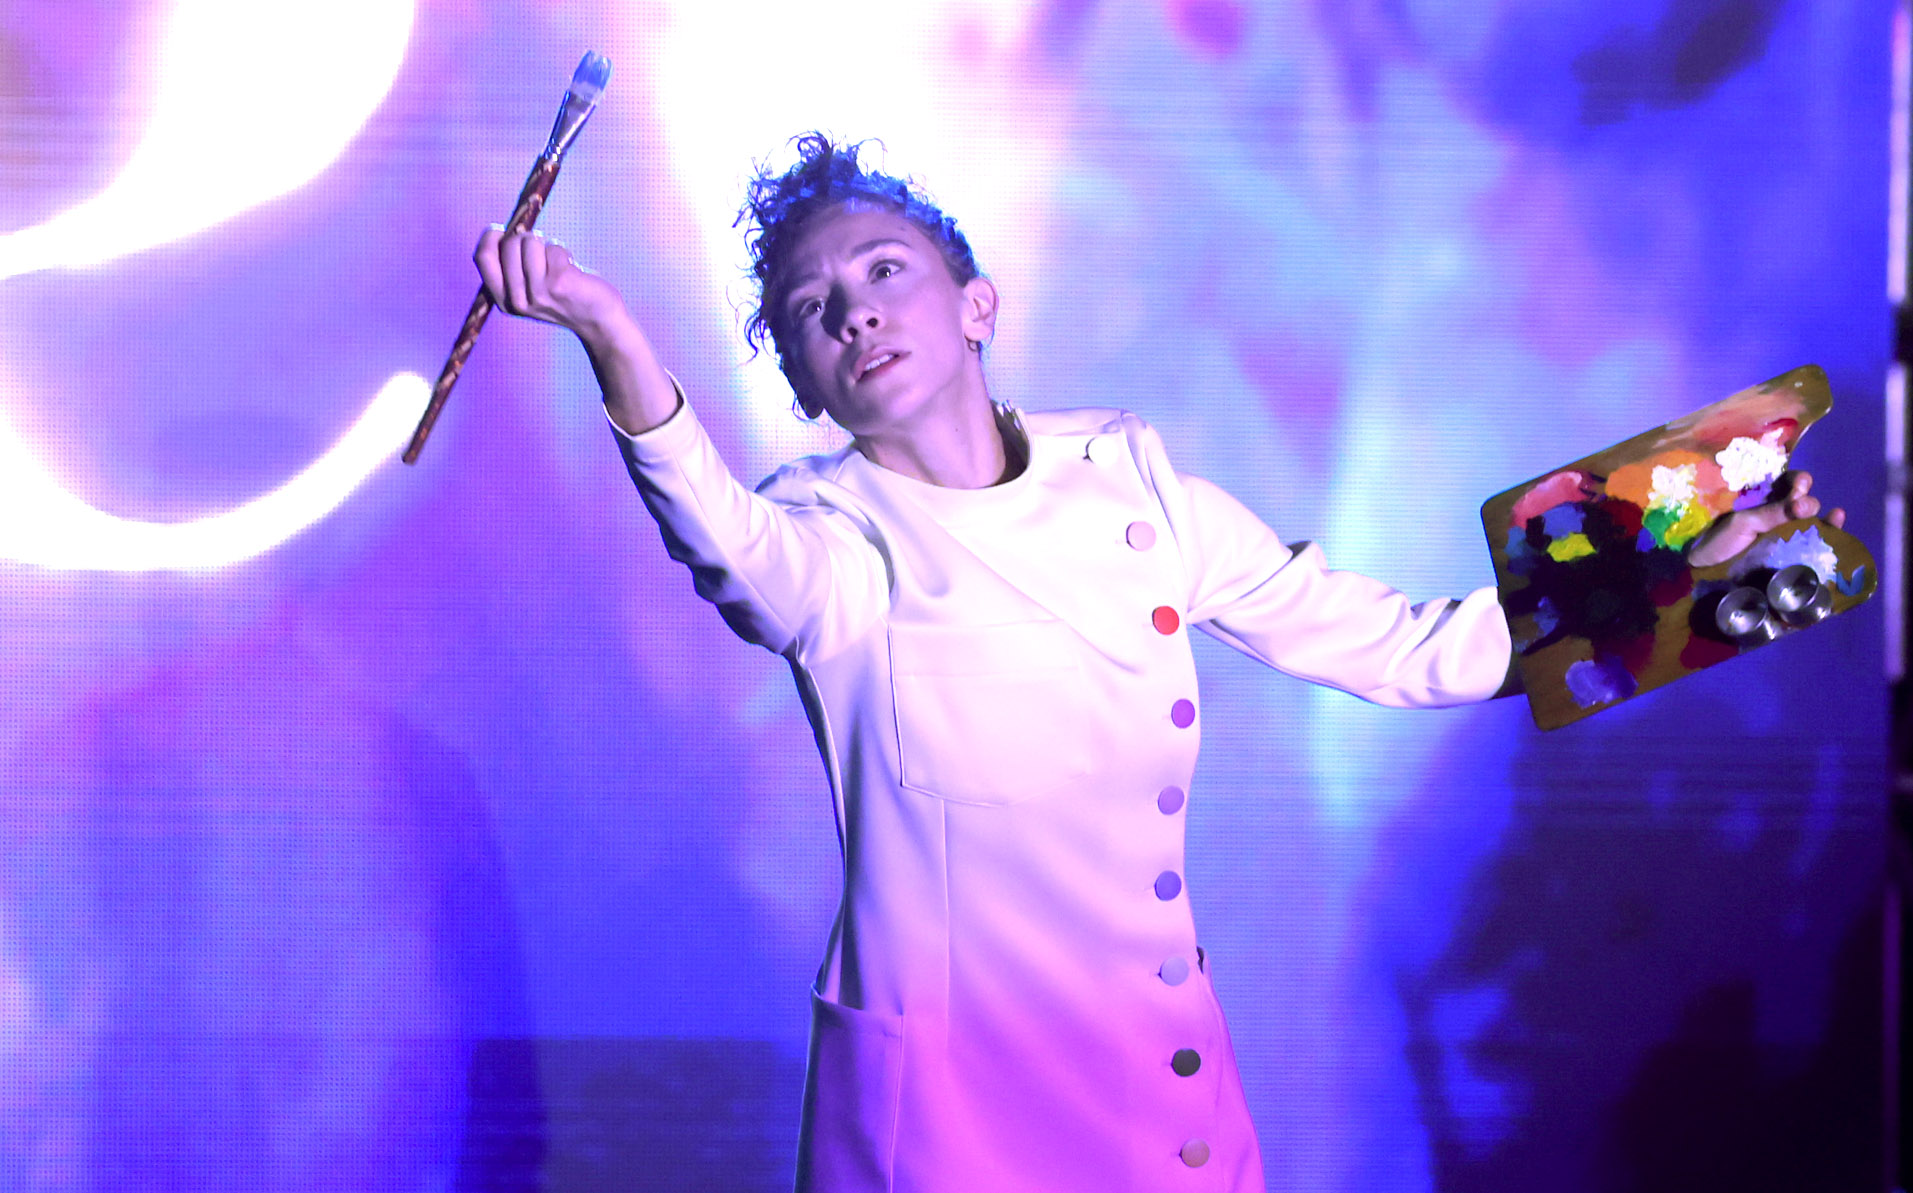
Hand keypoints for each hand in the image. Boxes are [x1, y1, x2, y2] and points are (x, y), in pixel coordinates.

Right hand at [473, 225, 632, 349]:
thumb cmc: (563, 296)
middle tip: (541, 252)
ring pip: (529, 242)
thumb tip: (503, 230)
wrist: (598, 320)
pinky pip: (553, 248)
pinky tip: (571, 270)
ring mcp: (537, 293)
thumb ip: (513, 268)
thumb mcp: (530, 289)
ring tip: (557, 263)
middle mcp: (517, 300)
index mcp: (504, 301)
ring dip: (545, 245)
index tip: (503, 230)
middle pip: (508, 245)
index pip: (483, 258)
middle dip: (526, 238)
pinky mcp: (558, 284)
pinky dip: (563, 252)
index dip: (491, 237)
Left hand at [1686, 471, 1844, 567]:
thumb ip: (1772, 512)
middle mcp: (1780, 518)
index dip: (1798, 481)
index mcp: (1764, 504)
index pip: (1789, 485)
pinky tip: (1837, 528)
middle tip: (1803, 508)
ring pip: (1814, 524)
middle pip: (1805, 503)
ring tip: (1835, 516)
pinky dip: (1829, 535)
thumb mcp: (1743, 523)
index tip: (1800, 485)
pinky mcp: (1793, 558)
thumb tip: (1807, 504)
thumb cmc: (1720, 543)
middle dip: (1809, 502)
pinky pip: (1815, 545)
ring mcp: (1788, 538)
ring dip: (1826, 518)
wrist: (1707, 574)